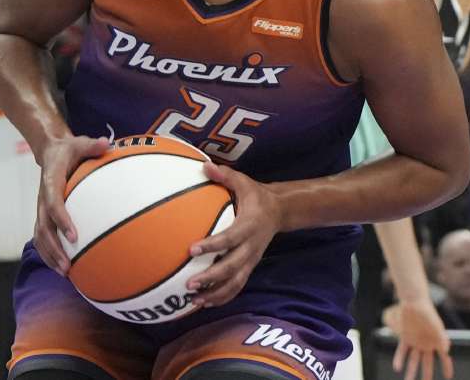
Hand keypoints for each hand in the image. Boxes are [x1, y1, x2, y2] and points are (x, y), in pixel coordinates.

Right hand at [35, 136, 110, 274]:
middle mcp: (43, 198)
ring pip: (40, 236)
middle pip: (43, 228)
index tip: (74, 236)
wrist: (50, 153)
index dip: (62, 220)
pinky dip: (50, 254)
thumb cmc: (69, 150)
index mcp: (50, 182)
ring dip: (50, 256)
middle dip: (54, 249)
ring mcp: (41, 209)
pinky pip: (43, 237)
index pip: (53, 203)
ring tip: (65, 273)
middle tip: (68, 267)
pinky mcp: (44, 216)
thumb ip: (93, 145)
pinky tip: (63, 267)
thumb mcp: (80, 143)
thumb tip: (108, 144)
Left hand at [186, 162, 280, 306]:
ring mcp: (251, 259)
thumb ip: (225, 175)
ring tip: (194, 302)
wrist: (280, 212)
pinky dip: (222, 297)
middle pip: (232, 267)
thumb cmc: (255, 195)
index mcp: (249, 226)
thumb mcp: (244, 182)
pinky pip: (237, 286)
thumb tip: (204, 165)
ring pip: (235, 283)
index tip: (192, 250)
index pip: (230, 238)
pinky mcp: (249, 267)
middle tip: (189, 284)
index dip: (212, 245)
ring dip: (215, 294)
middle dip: (211, 278)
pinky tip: (204, 303)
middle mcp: (251, 247)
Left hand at [384, 300, 452, 379]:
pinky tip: (397, 368)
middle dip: (426, 374)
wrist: (414, 302)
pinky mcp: (405, 338)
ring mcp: (415, 342)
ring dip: (411, 370)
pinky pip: (402, 351)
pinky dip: (399, 359)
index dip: (446, 367)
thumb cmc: (428, 313)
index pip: (443, 358)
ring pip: (413, 360)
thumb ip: (441, 338)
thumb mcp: (436, 325)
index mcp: (437, 342)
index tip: (448, 377)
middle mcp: (426, 344)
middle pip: (427, 363)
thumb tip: (446, 351)